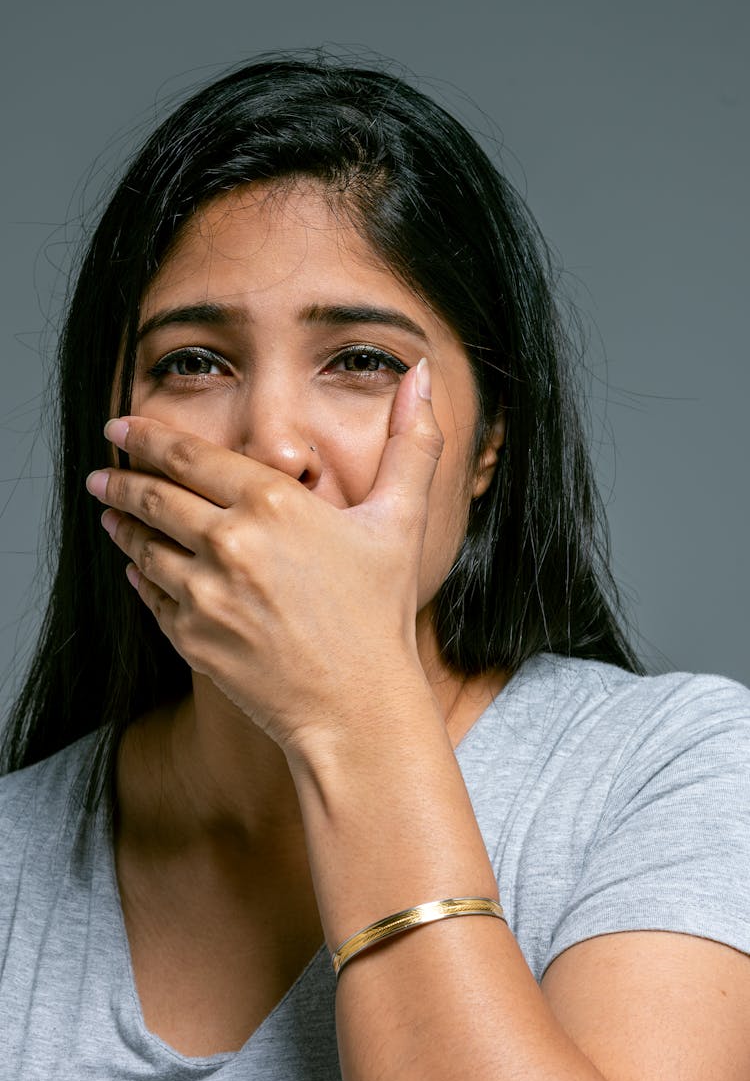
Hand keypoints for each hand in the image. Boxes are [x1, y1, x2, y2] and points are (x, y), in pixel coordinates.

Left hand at [86, 359, 442, 750]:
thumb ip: (411, 442)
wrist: (357, 708)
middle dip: (120, 479)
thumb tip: (422, 373)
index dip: (145, 437)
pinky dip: (140, 577)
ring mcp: (204, 594)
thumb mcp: (402, 519)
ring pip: (144, 547)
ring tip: (111, 515)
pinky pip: (151, 597)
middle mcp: (229, 543)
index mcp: (273, 503)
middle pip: (154, 497)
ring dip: (123, 526)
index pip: (188, 456)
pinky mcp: (191, 638)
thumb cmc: (381, 613)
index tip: (118, 427)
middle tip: (101, 471)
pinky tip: (136, 569)